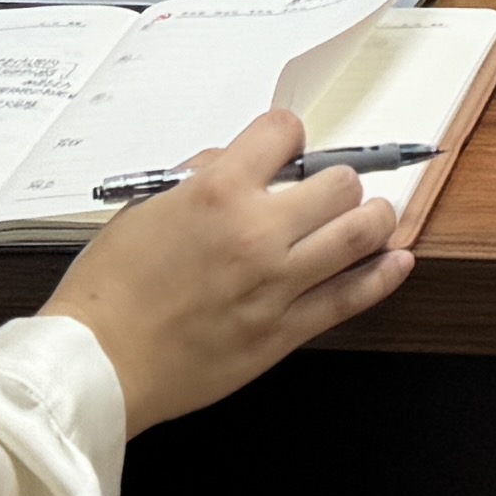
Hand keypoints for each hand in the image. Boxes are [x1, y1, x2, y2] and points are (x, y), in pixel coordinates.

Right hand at [47, 107, 412, 431]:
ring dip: (374, 217)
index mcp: (217, 193)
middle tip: (328, 191)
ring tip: (374, 215)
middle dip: (336, 180)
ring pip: (360, 232)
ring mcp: (277, 283)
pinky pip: (352, 296)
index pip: (283, 132)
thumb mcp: (144, 208)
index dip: (288, 135)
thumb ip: (198, 178)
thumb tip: (234, 163)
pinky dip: (384, 273)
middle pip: (338, 183)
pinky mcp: (285, 331)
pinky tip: (398, 259)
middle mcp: (257, 232)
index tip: (288, 148)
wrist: (98, 364)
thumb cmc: (110, 290)